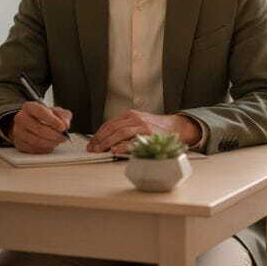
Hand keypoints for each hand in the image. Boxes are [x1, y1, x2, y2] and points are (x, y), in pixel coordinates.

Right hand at [10, 101, 71, 153]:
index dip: (53, 121)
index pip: (40, 112)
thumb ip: (63, 116)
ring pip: (36, 141)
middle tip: (63, 137)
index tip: (63, 127)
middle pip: (38, 128)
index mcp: (29, 107)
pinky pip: (33, 149)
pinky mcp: (19, 143)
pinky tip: (50, 145)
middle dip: (54, 135)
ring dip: (50, 143)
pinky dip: (44, 149)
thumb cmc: (45, 117)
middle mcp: (21, 118)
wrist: (31, 123)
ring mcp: (18, 132)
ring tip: (58, 141)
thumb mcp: (56, 112)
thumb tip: (65, 125)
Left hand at [87, 110, 201, 154]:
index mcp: (130, 115)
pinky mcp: (149, 133)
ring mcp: (142, 125)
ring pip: (121, 132)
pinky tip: (117, 150)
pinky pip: (134, 140)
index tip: (91, 143)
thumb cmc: (155, 128)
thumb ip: (124, 130)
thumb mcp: (137, 124)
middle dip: (100, 139)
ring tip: (100, 150)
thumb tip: (106, 142)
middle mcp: (135, 118)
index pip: (109, 124)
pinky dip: (124, 145)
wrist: (175, 126)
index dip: (98, 134)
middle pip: (113, 127)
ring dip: (108, 142)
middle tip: (92, 149)